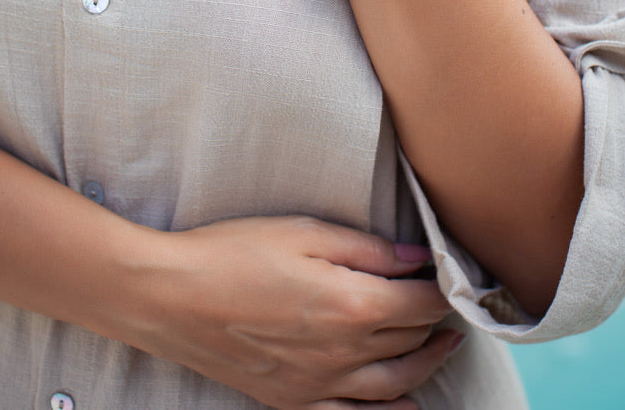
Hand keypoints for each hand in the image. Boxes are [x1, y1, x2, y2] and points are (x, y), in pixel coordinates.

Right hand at [119, 215, 457, 408]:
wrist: (172, 297)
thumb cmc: (235, 252)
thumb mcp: (305, 232)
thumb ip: (368, 249)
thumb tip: (416, 258)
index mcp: (353, 305)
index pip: (422, 304)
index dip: (444, 290)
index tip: (452, 276)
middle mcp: (344, 354)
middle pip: (410, 341)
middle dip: (435, 321)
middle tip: (448, 303)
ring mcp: (319, 384)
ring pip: (394, 385)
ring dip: (426, 365)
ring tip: (442, 347)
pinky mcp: (293, 400)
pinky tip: (405, 406)